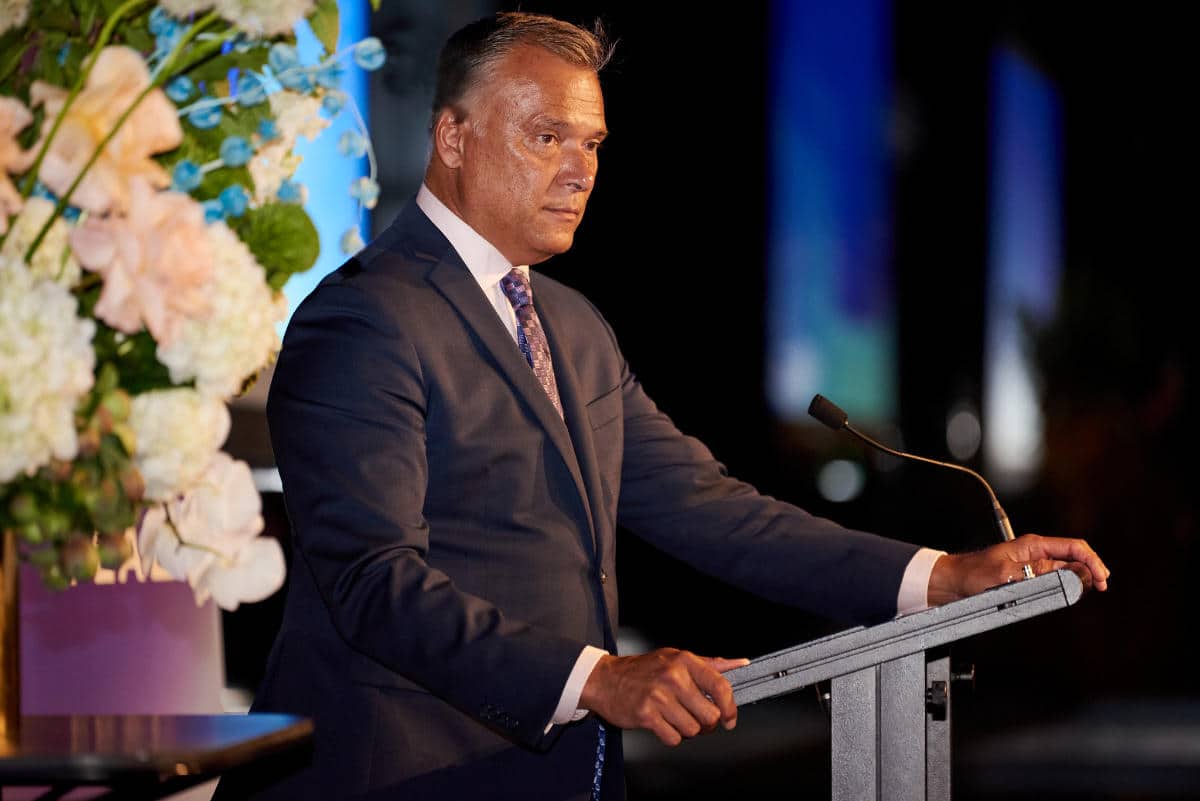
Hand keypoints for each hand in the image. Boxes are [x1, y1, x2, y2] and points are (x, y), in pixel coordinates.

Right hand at [578, 648, 747, 745]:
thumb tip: (739, 664)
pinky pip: (673, 738)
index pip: (720, 686)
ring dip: (687, 730)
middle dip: (706, 723)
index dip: (731, 707)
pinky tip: (662, 724)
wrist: (605, 679)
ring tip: (675, 718)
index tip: (730, 718)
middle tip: (697, 719)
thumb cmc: (643, 670)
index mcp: (685, 661)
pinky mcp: (646, 715)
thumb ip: (710, 664)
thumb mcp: (676, 658)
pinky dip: (671, 736)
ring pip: (692, 729)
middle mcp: (673, 676)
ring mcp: (659, 696)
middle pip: (710, 715)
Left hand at [927, 533, 1109, 604]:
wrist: (952, 583)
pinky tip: (1064, 596)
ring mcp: (1033, 566)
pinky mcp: (1028, 578)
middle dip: (1089, 572)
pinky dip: (1063, 589)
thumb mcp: (1005, 575)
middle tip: (1096, 589)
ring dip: (1077, 581)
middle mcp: (1035, 553)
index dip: (1092, 562)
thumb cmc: (972, 574)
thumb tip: (1067, 575)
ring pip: (1066, 571)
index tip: (1101, 580)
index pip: (1074, 547)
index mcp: (1033, 545)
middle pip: (1075, 559)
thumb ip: (1037, 575)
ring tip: (1081, 592)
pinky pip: (1053, 582)